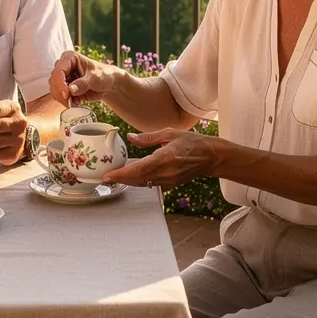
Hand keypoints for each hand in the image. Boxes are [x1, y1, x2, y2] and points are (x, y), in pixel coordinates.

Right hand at [49, 51, 117, 105]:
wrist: (108, 83)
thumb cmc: (103, 75)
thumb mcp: (95, 78)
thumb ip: (83, 83)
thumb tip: (71, 90)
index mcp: (69, 57)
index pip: (59, 71)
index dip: (60, 84)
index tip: (66, 95)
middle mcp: (63, 66)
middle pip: (53, 81)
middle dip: (61, 93)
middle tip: (71, 102)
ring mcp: (63, 77)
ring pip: (54, 89)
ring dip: (63, 99)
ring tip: (77, 102)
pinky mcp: (64, 87)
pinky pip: (59, 96)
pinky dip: (66, 101)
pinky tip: (77, 102)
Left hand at [103, 129, 217, 187]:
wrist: (211, 157)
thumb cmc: (192, 142)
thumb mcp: (169, 133)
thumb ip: (148, 137)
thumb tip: (130, 137)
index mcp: (164, 158)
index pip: (138, 169)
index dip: (121, 175)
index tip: (107, 177)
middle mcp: (166, 173)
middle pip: (137, 180)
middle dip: (120, 180)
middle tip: (104, 179)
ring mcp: (169, 180)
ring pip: (143, 183)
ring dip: (128, 181)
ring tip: (114, 178)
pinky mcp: (171, 184)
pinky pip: (151, 184)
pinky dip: (139, 181)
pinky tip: (131, 177)